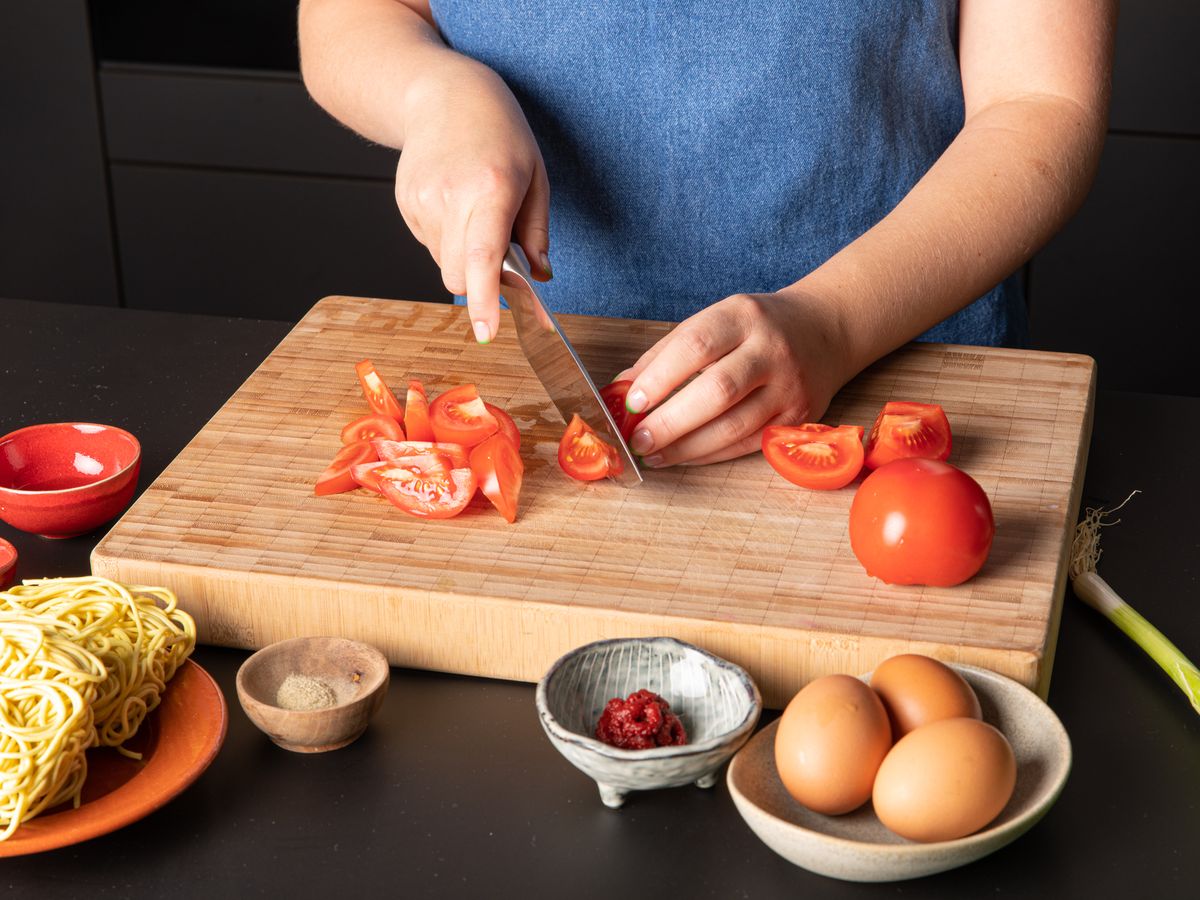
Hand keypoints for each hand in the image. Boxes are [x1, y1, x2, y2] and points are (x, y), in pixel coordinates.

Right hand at [395, 59, 550, 342]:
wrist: (442, 94)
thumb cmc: (499, 133)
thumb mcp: (535, 176)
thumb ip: (536, 233)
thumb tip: (540, 278)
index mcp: (491, 188)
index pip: (482, 256)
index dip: (486, 298)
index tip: (487, 330)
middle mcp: (450, 196)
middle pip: (458, 275)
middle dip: (481, 284)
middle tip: (505, 263)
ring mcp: (421, 201)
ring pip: (444, 265)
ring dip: (464, 259)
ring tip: (476, 213)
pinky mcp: (405, 204)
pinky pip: (430, 246)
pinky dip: (448, 241)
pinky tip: (456, 205)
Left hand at [613, 290, 852, 466]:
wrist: (826, 329)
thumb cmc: (758, 327)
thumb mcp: (717, 320)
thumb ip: (670, 351)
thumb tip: (624, 389)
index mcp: (743, 317)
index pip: (696, 346)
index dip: (659, 378)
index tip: (631, 402)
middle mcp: (771, 351)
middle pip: (717, 391)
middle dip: (670, 421)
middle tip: (638, 439)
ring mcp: (789, 387)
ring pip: (734, 426)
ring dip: (687, 447)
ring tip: (653, 454)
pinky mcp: (799, 418)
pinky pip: (748, 444)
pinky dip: (710, 455)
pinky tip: (683, 456)